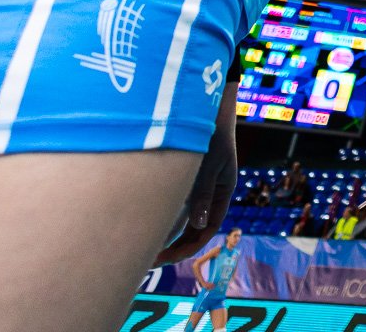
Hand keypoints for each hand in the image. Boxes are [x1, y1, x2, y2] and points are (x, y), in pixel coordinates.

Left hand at [154, 64, 239, 264]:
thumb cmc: (211, 131)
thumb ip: (203, 192)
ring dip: (166, 233)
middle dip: (173, 246)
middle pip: (194, 229)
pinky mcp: (185, 176)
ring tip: (143, 244)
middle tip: (149, 261)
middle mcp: (210, 192)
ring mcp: (197, 184)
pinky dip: (162, 216)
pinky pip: (174, 204)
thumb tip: (199, 224)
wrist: (206, 104)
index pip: (208, 230)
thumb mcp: (210, 163)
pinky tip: (143, 220)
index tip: (165, 260)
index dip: (188, 248)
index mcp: (222, 191)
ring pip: (183, 218)